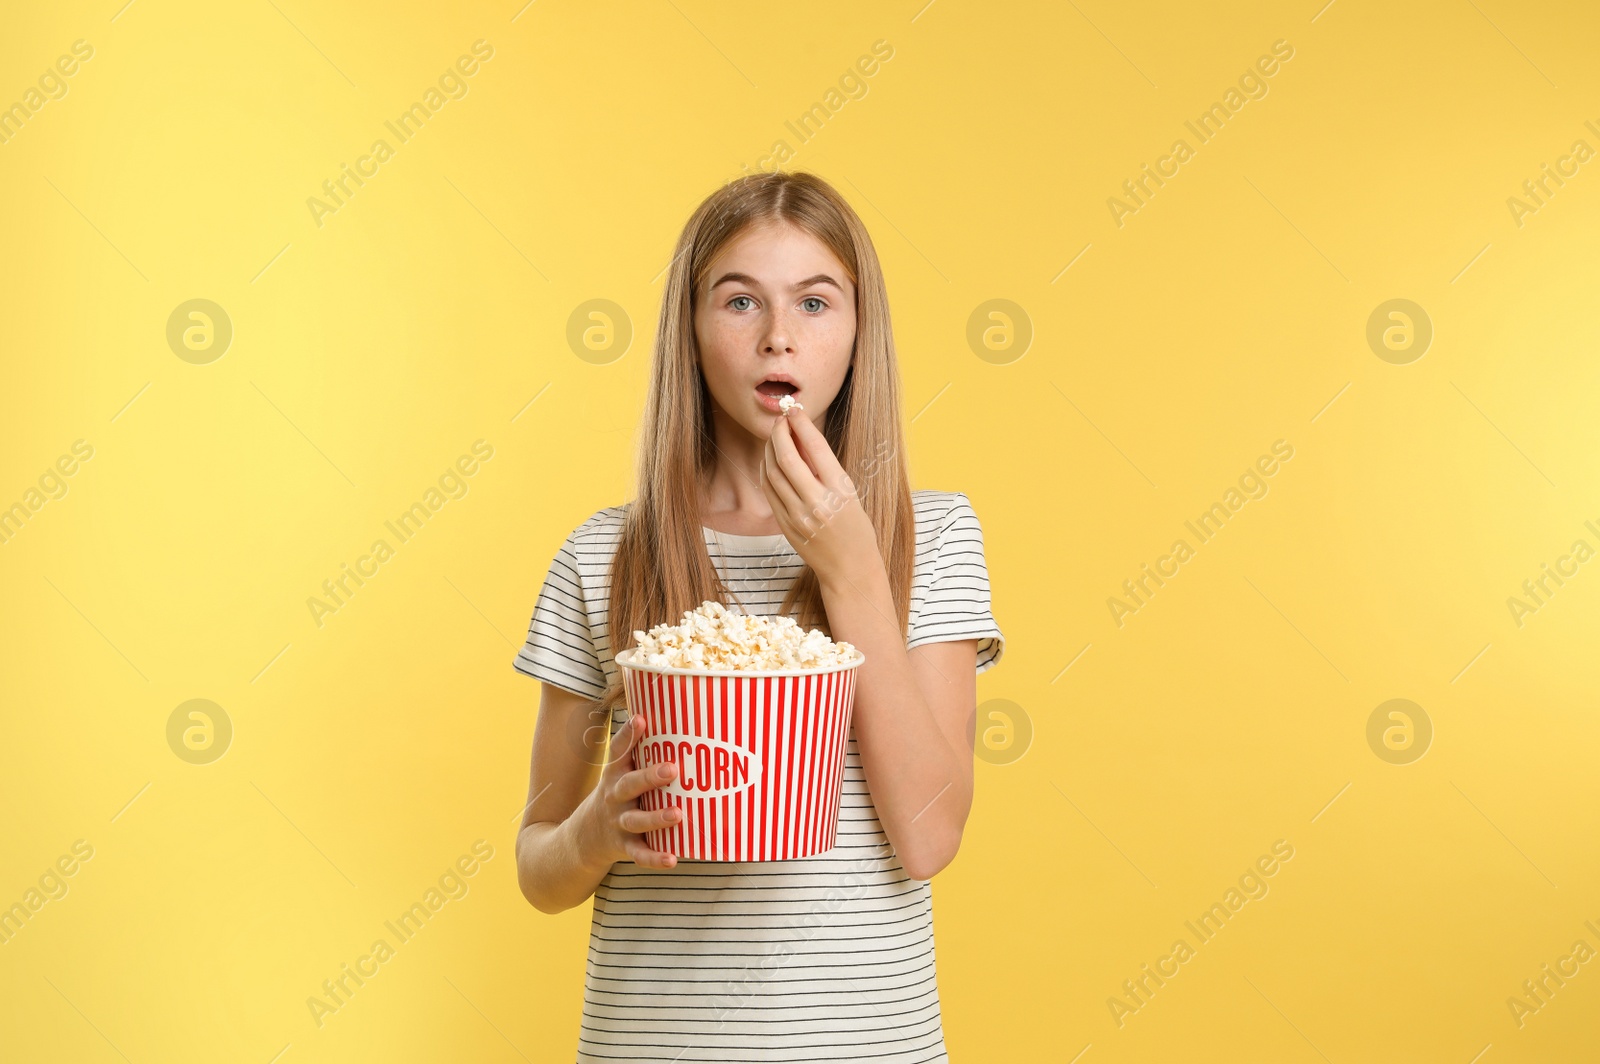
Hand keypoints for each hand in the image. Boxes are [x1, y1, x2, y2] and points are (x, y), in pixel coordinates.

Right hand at [577, 713, 683, 869]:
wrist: (584, 837)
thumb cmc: (616, 794)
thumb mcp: (619, 772)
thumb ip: (640, 751)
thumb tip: (670, 718)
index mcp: (615, 774)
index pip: (620, 751)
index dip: (629, 735)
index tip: (641, 720)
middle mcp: (615, 796)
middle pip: (630, 785)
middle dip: (650, 777)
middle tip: (672, 769)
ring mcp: (618, 822)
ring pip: (636, 820)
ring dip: (657, 817)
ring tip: (678, 814)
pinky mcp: (624, 846)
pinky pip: (639, 853)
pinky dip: (655, 858)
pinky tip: (672, 859)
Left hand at [760, 412, 882, 586]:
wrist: (850, 569)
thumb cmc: (856, 529)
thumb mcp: (849, 493)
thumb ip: (825, 468)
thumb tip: (801, 436)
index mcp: (841, 491)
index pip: (816, 448)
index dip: (801, 424)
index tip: (794, 409)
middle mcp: (817, 503)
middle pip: (788, 458)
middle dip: (780, 433)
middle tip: (779, 420)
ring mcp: (798, 516)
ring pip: (773, 473)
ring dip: (770, 449)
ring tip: (774, 437)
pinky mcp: (785, 526)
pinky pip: (769, 491)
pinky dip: (766, 471)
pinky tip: (770, 460)